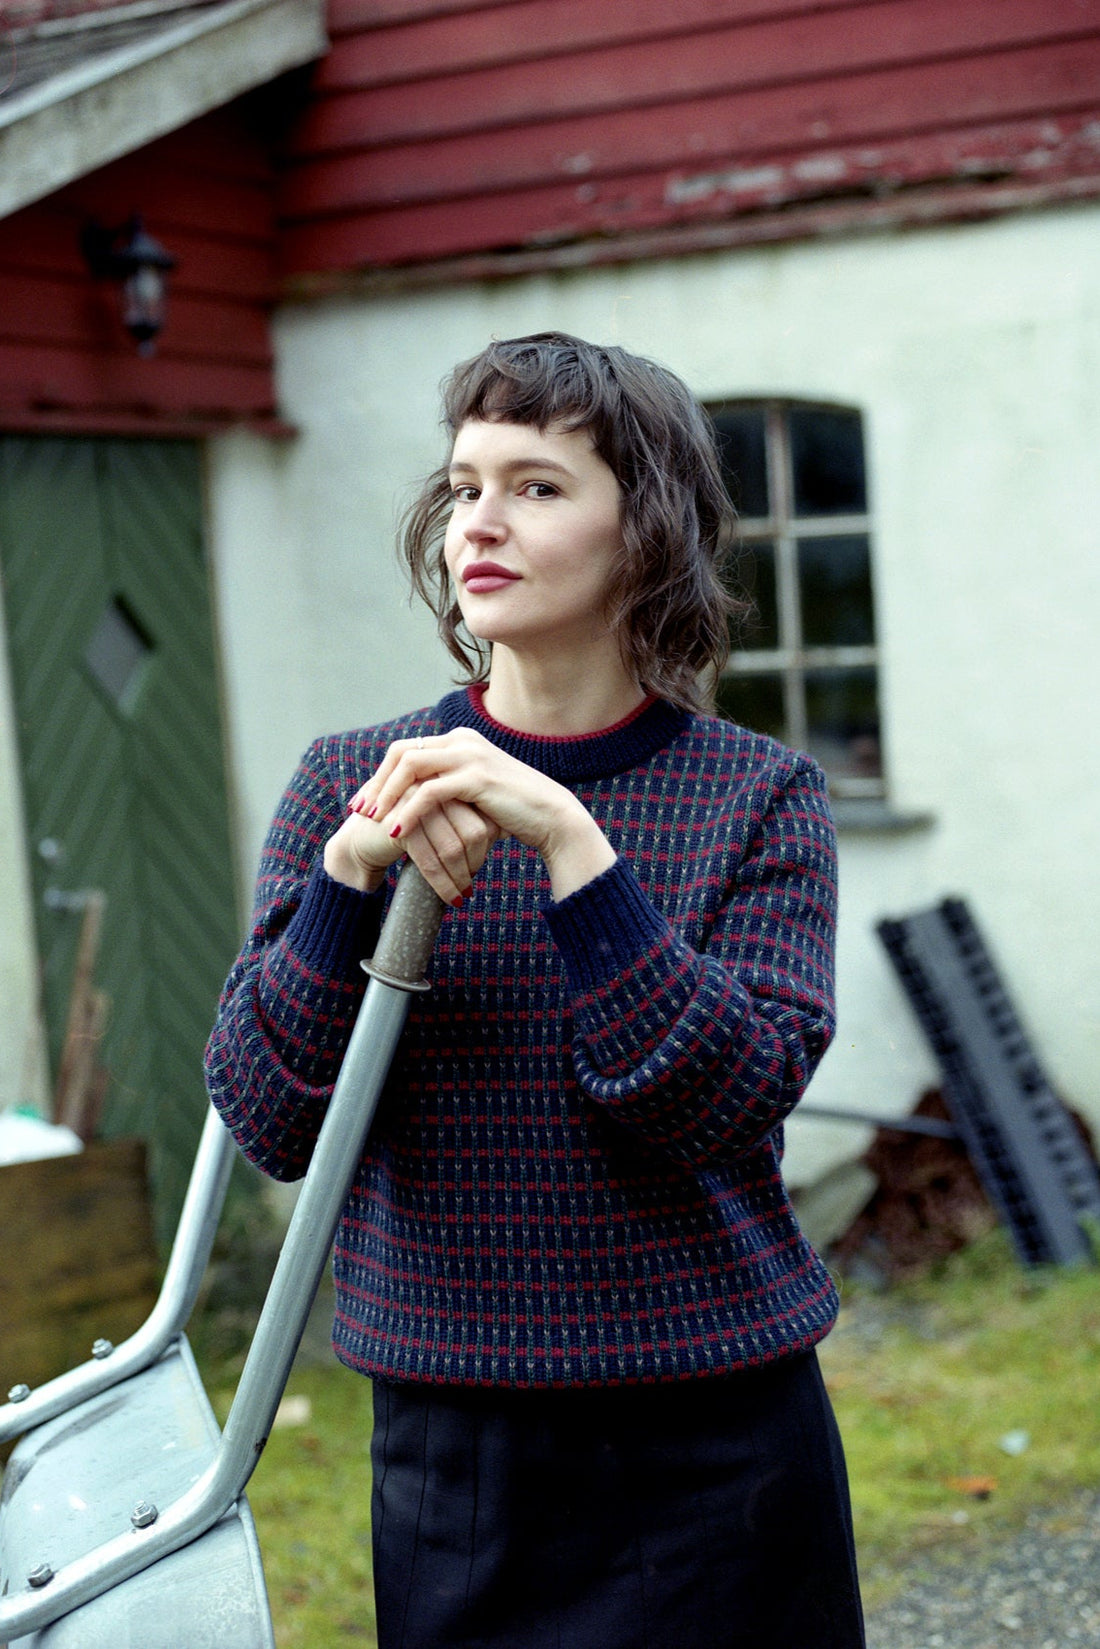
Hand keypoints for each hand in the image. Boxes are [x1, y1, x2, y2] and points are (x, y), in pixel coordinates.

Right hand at [325, 785, 496, 903]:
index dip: (487, 844)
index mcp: (447, 781)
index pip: (482, 815)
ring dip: (460, 877)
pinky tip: (452, 899)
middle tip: (472, 882)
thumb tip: (508, 829)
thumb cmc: (407, 834)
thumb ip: (467, 819)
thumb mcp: (441, 821)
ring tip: (464, 894)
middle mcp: (433, 788)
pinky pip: (429, 860)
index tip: (480, 865)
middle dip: (476, 862)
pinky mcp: (399, 824)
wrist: (361, 840)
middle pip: (472, 831)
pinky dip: (443, 884)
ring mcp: (415, 804)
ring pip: (452, 848)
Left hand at [347, 730, 615, 900]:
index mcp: (460, 740)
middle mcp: (462, 740)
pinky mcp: (477, 777)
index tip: (364, 803)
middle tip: (358, 810)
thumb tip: (418, 800)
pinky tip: (396, 833)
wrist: (551, 816)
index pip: (406, 749)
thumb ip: (449, 787)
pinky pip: (429, 792)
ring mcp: (470, 755)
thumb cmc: (514, 810)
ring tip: (371, 821)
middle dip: (376, 783)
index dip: (380, 776)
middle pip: (401, 752)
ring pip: (410, 766)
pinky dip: (408, 812)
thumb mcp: (476, 793)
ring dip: (386, 795)